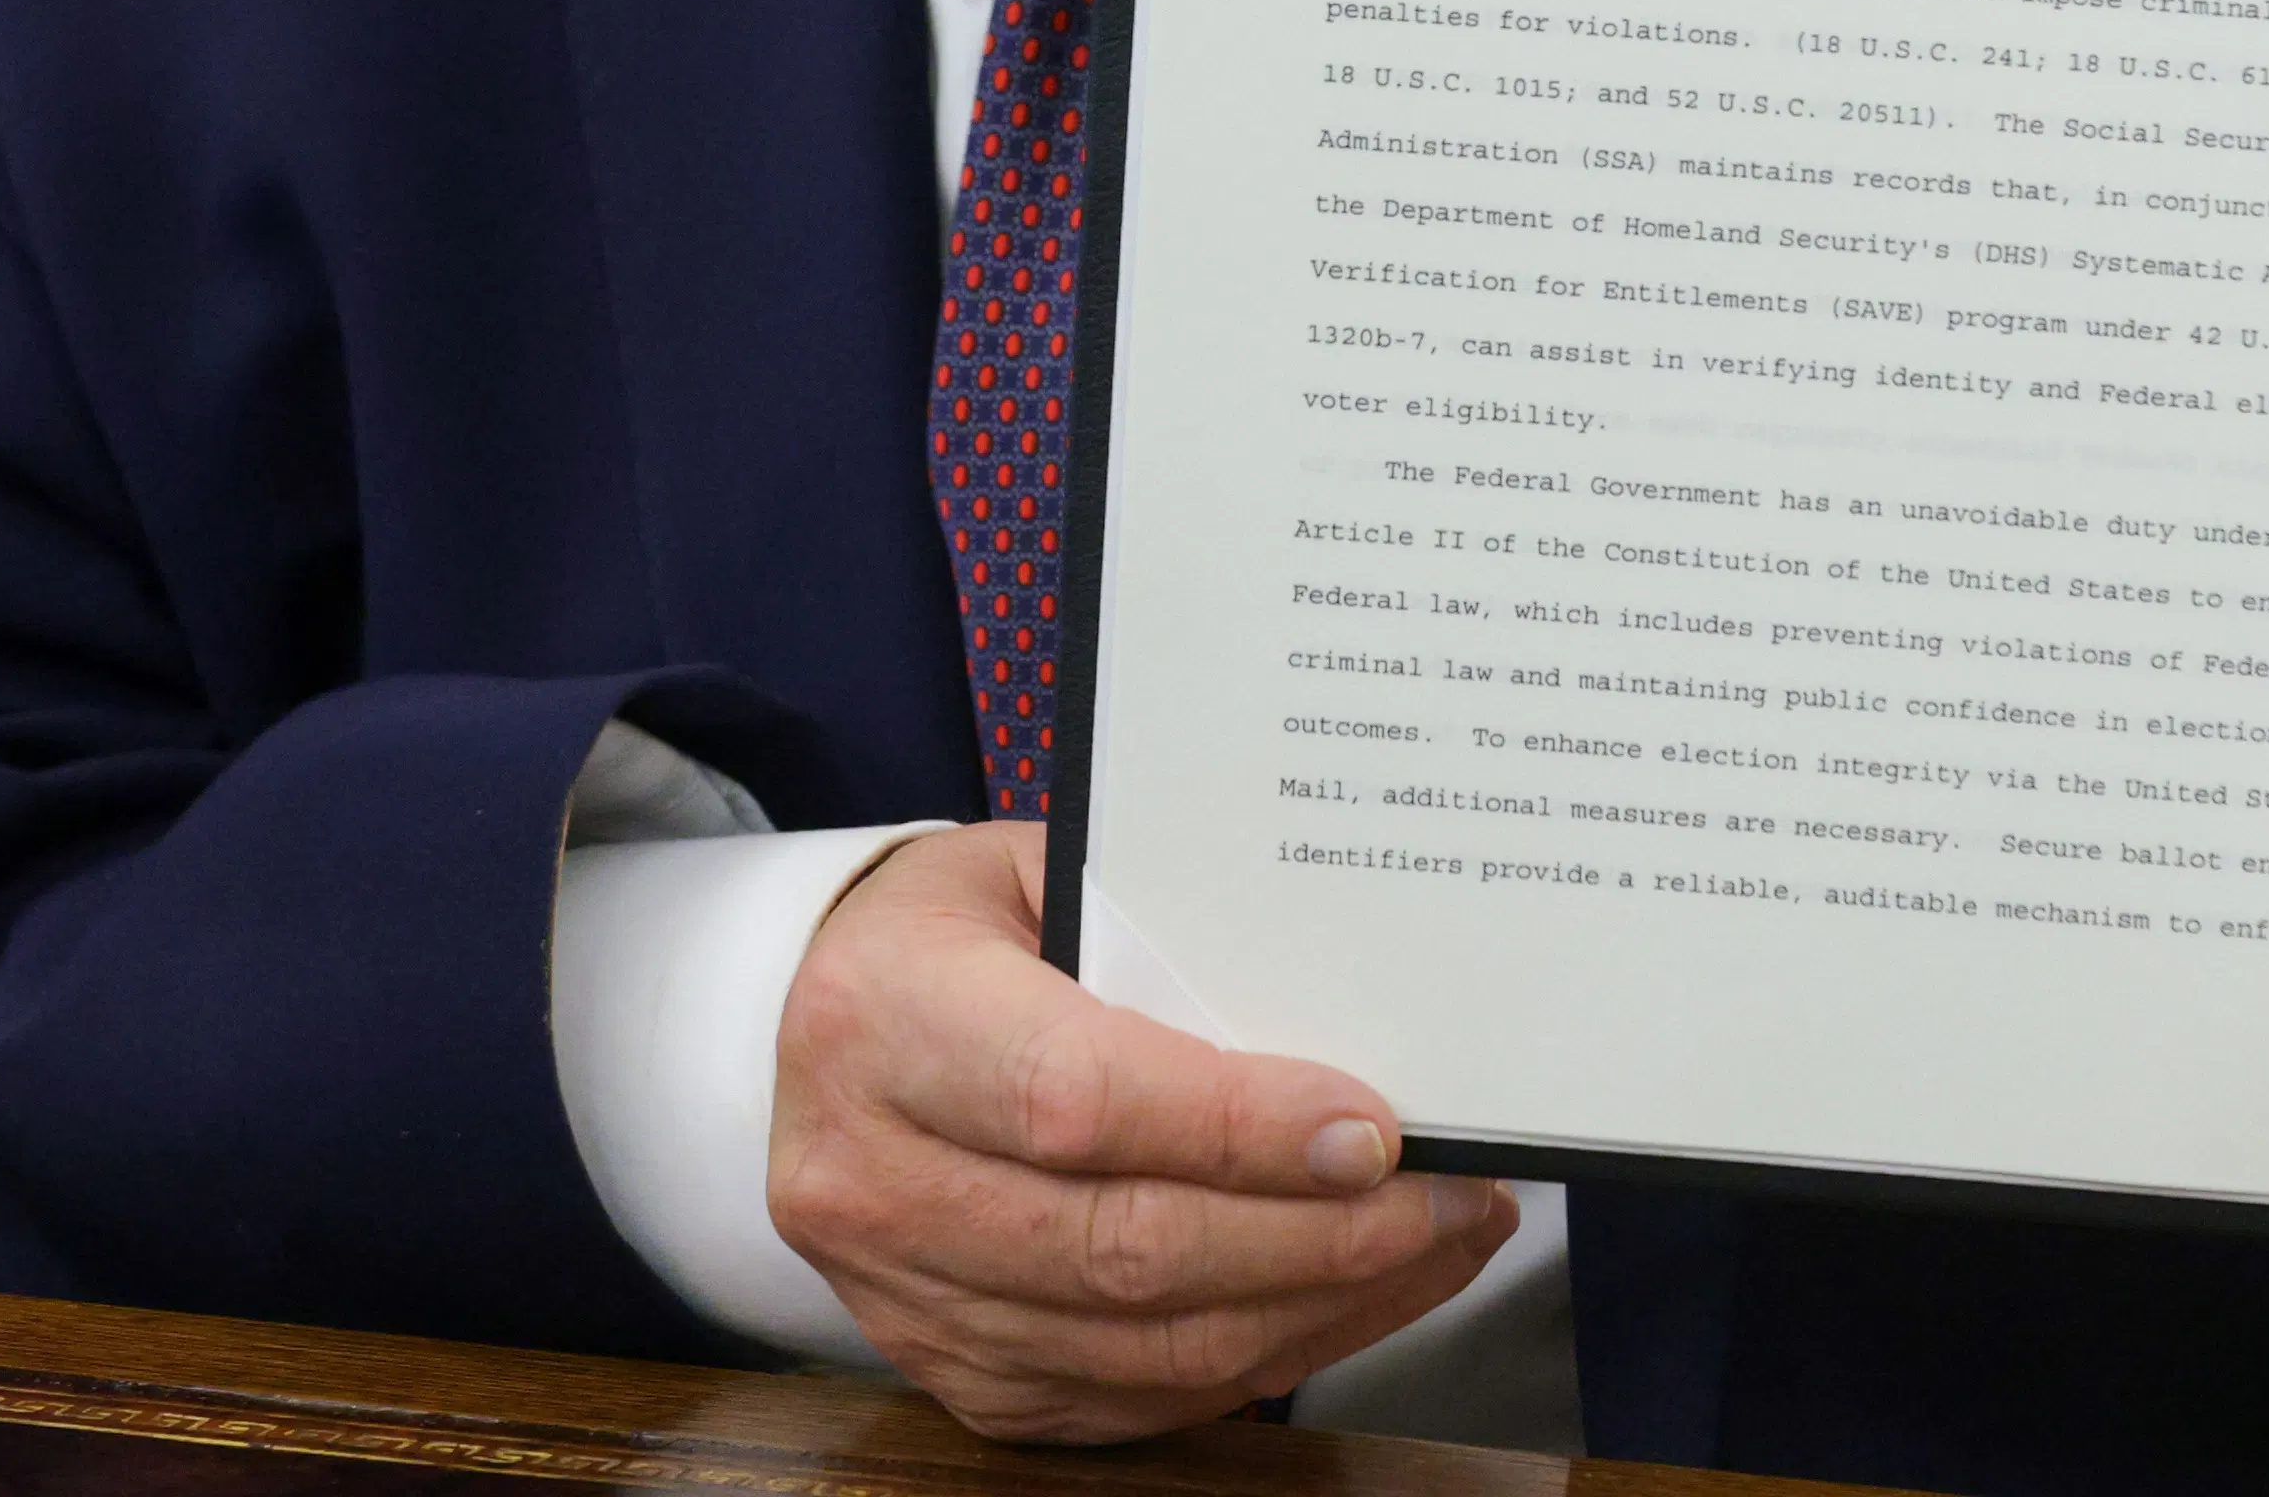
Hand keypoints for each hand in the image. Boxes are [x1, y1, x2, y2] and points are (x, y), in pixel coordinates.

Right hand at [762, 821, 1515, 1438]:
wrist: (816, 1030)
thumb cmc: (954, 932)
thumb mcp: (1033, 871)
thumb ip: (1165, 931)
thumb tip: (1348, 1010)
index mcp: (887, 1020)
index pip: (1075, 1097)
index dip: (1235, 1129)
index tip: (1376, 1130)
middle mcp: (872, 1179)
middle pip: (1122, 1246)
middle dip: (1317, 1236)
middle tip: (1452, 1199)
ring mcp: (904, 1300)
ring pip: (1141, 1345)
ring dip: (1315, 1308)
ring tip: (1434, 1246)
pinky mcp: (955, 1374)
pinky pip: (1131, 1397)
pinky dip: (1259, 1361)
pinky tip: (1347, 1300)